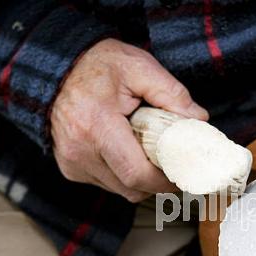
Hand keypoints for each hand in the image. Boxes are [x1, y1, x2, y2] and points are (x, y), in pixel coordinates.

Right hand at [50, 38, 208, 201]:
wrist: (56, 68)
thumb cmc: (98, 65)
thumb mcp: (138, 66)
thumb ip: (171, 93)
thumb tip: (199, 119)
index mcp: (97, 124)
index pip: (136, 173)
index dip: (164, 181)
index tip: (184, 174)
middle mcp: (80, 149)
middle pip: (131, 188)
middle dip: (158, 183)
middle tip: (177, 168)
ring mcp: (72, 162)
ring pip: (120, 190)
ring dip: (142, 180)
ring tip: (152, 156)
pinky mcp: (70, 168)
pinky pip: (106, 183)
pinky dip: (124, 175)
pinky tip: (129, 153)